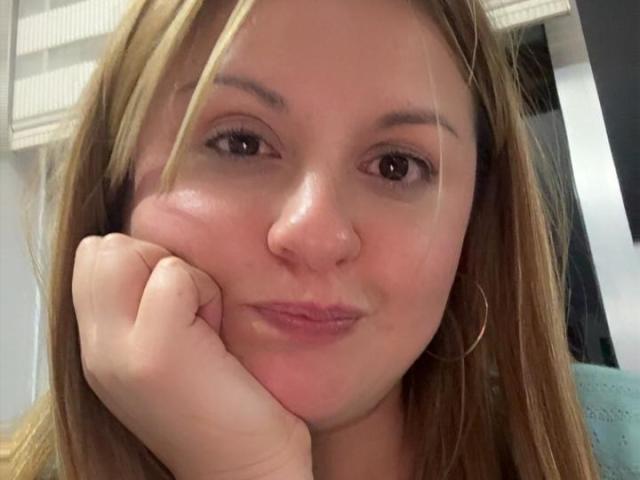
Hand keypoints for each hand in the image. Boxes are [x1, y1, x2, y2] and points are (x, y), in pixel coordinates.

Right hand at [72, 233, 312, 479]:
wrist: (245, 468)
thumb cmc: (221, 405)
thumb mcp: (165, 349)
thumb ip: (142, 305)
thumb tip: (158, 258)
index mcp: (100, 345)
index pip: (93, 256)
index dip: (142, 263)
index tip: (177, 305)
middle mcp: (98, 349)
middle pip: (105, 248)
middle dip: (156, 261)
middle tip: (189, 311)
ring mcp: (120, 352)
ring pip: (130, 251)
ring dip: (180, 275)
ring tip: (202, 323)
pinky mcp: (156, 353)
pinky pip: (172, 274)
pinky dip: (204, 291)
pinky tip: (217, 332)